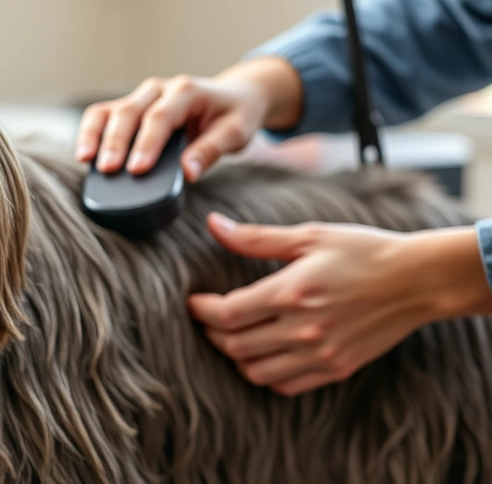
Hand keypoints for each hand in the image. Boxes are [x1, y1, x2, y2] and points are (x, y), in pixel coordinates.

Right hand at [74, 56, 303, 179]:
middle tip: (108, 169)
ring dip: (95, 135)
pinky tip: (84, 154)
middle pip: (129, 112)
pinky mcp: (131, 107)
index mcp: (186, 91)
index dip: (147, 143)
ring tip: (85, 159)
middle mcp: (159, 89)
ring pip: (109, 110)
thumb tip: (188, 173)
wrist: (234, 96)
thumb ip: (211, 150)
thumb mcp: (236, 133)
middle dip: (115, 142)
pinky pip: (103, 115)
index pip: (160, 117)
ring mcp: (141, 96)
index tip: (137, 169)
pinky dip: (91, 132)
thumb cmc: (235, 115)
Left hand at [187, 213, 491, 395]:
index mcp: (291, 293)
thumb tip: (214, 225)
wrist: (418, 281)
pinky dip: (265, 375)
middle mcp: (303, 329)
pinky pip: (286, 385)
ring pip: (255, 372)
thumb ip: (255, 238)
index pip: (227, 314)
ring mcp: (320, 354)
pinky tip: (263, 355)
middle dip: (211, 332)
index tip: (193, 302)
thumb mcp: (309, 236)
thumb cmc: (363, 252)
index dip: (202, 311)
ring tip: (231, 337)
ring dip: (235, 357)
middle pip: (234, 346)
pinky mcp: (336, 369)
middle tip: (206, 318)